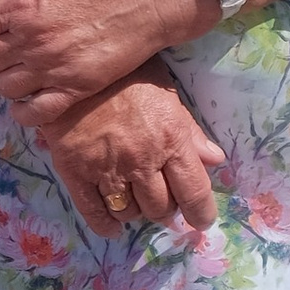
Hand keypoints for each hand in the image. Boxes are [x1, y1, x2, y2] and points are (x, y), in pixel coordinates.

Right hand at [36, 69, 224, 235]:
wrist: (74, 65)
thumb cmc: (127, 76)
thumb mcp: (168, 96)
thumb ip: (191, 132)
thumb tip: (216, 160)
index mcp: (170, 139)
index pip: (194, 192)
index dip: (201, 213)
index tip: (201, 218)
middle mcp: (141, 159)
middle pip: (160, 207)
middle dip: (165, 209)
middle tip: (162, 199)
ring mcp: (106, 167)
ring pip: (129, 211)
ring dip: (136, 211)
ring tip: (134, 199)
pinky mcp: (75, 171)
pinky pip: (93, 211)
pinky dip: (105, 224)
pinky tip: (112, 224)